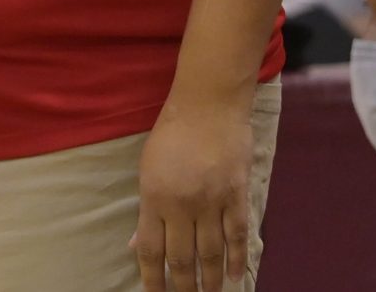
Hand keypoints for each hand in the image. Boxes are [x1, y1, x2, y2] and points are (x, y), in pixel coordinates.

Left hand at [133, 94, 254, 291]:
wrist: (209, 102)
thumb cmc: (173, 131)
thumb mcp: (148, 168)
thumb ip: (146, 210)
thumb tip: (137, 245)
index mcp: (154, 199)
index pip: (150, 252)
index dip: (153, 281)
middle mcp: (182, 205)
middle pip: (182, 260)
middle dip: (184, 288)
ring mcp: (212, 201)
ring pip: (212, 253)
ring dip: (212, 281)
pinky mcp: (237, 194)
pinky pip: (238, 234)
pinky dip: (238, 258)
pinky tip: (236, 276)